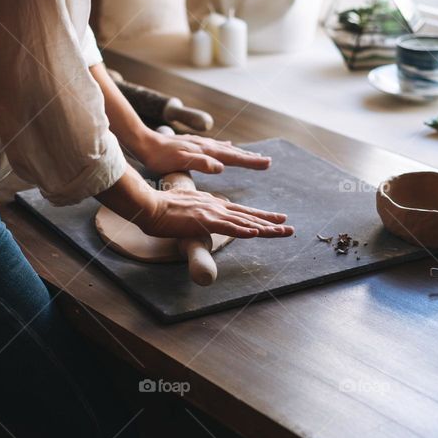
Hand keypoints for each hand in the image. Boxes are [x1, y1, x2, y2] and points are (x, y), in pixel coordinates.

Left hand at [133, 131, 270, 174]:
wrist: (144, 143)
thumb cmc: (160, 157)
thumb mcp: (179, 162)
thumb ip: (200, 164)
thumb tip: (221, 167)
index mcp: (205, 151)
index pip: (233, 157)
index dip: (250, 162)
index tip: (267, 164)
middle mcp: (206, 145)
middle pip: (233, 152)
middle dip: (250, 158)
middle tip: (267, 162)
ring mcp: (200, 144)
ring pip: (225, 149)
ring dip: (240, 153)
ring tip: (252, 156)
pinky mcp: (193, 145)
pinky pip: (215, 146)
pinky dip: (225, 148)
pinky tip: (227, 146)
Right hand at [136, 187, 293, 238]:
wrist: (149, 204)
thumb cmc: (159, 207)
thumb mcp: (182, 206)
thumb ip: (193, 209)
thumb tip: (196, 215)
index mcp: (210, 204)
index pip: (239, 211)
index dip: (257, 216)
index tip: (272, 220)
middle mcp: (215, 206)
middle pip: (247, 216)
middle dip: (269, 222)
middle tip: (288, 227)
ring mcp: (211, 213)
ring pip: (244, 222)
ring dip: (265, 228)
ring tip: (283, 231)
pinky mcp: (204, 221)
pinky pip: (228, 227)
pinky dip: (244, 230)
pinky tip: (257, 233)